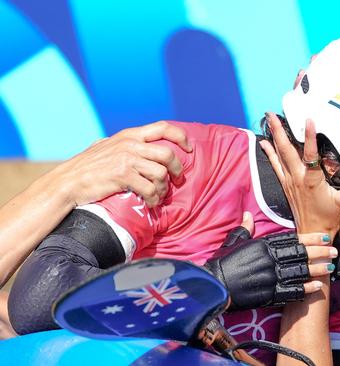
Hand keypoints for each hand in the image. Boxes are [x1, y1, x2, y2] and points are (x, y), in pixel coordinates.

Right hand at [51, 120, 191, 207]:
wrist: (68, 182)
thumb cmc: (87, 166)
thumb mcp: (106, 146)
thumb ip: (124, 143)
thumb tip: (140, 142)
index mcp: (129, 135)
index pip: (163, 127)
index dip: (181, 137)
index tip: (189, 149)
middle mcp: (130, 144)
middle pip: (168, 154)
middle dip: (177, 169)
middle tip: (176, 180)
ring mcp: (126, 160)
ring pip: (161, 173)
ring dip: (163, 188)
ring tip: (157, 195)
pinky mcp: (123, 176)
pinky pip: (150, 189)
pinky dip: (154, 199)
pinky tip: (150, 203)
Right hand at [204, 212, 337, 310]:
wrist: (212, 286)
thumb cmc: (221, 263)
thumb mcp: (232, 242)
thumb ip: (244, 229)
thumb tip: (247, 215)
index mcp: (262, 245)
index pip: (291, 239)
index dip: (310, 238)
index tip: (324, 236)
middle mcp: (268, 259)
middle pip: (299, 254)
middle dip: (319, 252)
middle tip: (334, 251)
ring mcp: (269, 277)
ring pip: (299, 272)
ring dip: (316, 269)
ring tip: (330, 267)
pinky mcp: (267, 294)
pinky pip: (290, 291)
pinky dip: (304, 289)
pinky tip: (316, 287)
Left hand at [259, 113, 339, 235]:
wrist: (312, 234)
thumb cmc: (329, 218)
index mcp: (312, 180)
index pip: (311, 154)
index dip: (310, 137)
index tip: (309, 120)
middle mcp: (297, 178)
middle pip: (286, 150)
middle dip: (279, 131)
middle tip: (272, 113)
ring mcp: (289, 181)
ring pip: (279, 155)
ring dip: (273, 137)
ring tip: (268, 120)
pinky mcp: (286, 185)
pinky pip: (275, 165)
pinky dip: (270, 153)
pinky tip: (264, 143)